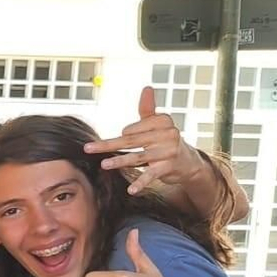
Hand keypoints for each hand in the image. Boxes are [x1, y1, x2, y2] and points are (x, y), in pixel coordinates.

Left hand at [85, 87, 209, 195]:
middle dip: (109, 145)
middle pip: (131, 140)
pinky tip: (131, 190)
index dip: (123, 134)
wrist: (187, 161)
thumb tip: (147, 87)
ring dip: (120, 161)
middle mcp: (167, 134)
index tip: (120, 137)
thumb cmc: (166, 140)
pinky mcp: (168, 167)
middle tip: (89, 148)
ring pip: (138, 156)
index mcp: (163, 121)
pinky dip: (141, 183)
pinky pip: (151, 175)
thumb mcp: (158, 124)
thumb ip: (148, 108)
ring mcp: (168, 151)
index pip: (134, 128)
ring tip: (104, 164)